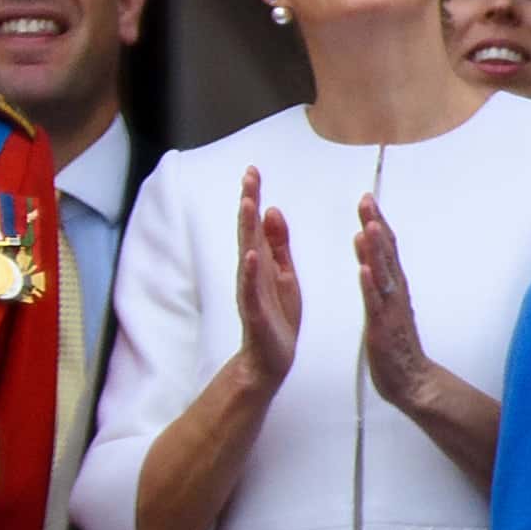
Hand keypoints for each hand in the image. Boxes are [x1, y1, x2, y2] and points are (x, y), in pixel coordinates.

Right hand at [232, 166, 302, 396]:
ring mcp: (251, 290)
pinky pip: (251, 288)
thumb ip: (277, 244)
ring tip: (249, 204)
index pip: (255, 223)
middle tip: (249, 176)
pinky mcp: (256, 311)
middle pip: (248, 231)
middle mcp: (252, 272)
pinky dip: (250, 271)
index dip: (254, 196)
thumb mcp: (283, 273)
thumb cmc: (277, 316)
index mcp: (262, 261)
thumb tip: (272, 210)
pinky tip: (249, 254)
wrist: (270, 358)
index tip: (253, 170)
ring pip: (247, 254)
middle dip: (248, 203)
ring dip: (246, 229)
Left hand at [355, 193, 438, 417]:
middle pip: (386, 253)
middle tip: (366, 200)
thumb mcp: (384, 307)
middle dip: (376, 225)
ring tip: (369, 226)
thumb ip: (379, 282)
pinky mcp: (382, 328)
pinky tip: (364, 269)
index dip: (376, 223)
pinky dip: (370, 285)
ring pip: (383, 274)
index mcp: (393, 288)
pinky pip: (376, 304)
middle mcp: (395, 293)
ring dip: (376, 250)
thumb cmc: (395, 346)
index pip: (385, 249)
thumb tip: (369, 257)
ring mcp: (390, 309)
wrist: (412, 381)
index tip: (367, 199)